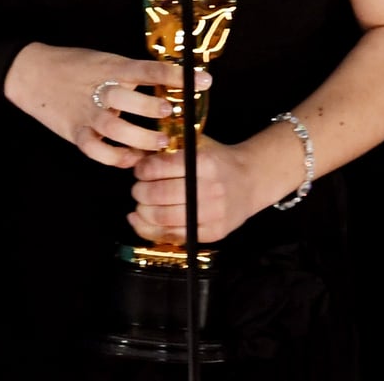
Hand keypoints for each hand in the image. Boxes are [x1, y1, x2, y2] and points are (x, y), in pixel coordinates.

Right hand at [3, 43, 206, 168]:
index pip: (149, 70)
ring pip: (116, 129)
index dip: (176, 76)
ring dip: (141, 138)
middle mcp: (101, 90)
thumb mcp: (104, 60)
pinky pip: (98, 151)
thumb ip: (131, 73)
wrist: (32, 73)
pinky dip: (116, 158)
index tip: (204, 80)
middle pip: (131, 100)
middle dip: (154, 109)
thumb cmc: (74, 65)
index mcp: (112, 68)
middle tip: (173, 115)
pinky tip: (131, 158)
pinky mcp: (76, 132)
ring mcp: (87, 113)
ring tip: (160, 143)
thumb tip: (168, 85)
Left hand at [128, 134, 284, 245]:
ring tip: (140, 205)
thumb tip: (132, 157)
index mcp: (205, 163)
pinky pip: (175, 236)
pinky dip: (151, 230)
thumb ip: (165, 152)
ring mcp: (213, 214)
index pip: (162, 167)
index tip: (139, 170)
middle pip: (160, 195)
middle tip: (137, 189)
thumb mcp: (196, 145)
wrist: (250, 181)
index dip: (143, 170)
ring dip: (143, 212)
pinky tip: (140, 221)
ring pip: (164, 218)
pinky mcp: (214, 233)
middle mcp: (210, 189)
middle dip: (140, 192)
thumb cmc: (218, 160)